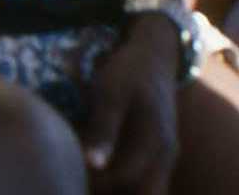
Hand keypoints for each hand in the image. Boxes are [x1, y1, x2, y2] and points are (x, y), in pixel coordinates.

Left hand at [82, 18, 178, 194]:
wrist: (153, 57)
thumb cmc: (129, 72)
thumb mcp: (111, 93)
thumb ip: (104, 129)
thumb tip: (92, 163)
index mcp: (155, 143)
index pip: (124, 180)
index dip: (96, 181)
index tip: (71, 169)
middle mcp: (166, 156)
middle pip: (144, 194)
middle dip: (113, 191)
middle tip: (84, 178)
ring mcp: (166, 157)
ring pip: (146, 191)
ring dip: (119, 189)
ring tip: (89, 175)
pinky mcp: (158, 155)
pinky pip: (145, 180)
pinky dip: (124, 181)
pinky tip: (100, 168)